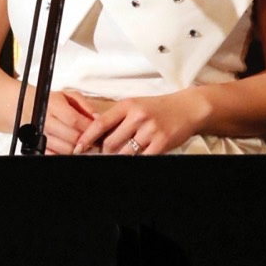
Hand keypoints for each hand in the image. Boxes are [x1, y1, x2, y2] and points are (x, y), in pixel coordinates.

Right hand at [38, 90, 95, 154]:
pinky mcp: (38, 146)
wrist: (28, 107)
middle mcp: (45, 121)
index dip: (88, 127)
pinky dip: (67, 154)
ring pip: (66, 149)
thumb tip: (97, 117)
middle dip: (86, 139)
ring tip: (85, 144)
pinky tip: (72, 148)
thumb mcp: (69, 96)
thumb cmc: (53, 102)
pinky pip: (55, 156)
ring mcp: (40, 136)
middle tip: (95, 140)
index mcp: (53, 105)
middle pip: (71, 136)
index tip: (98, 130)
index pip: (74, 120)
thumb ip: (85, 105)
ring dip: (78, 149)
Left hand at [73, 91, 203, 155]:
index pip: (100, 123)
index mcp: (128, 105)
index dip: (86, 138)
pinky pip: (142, 158)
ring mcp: (150, 130)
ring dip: (120, 158)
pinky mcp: (161, 142)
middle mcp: (138, 116)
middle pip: (110, 142)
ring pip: (124, 153)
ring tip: (121, 156)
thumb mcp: (136, 106)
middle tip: (104, 155)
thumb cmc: (158, 109)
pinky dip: (137, 159)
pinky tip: (137, 156)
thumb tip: (95, 135)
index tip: (78, 148)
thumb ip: (117, 117)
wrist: (187, 109)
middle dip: (105, 153)